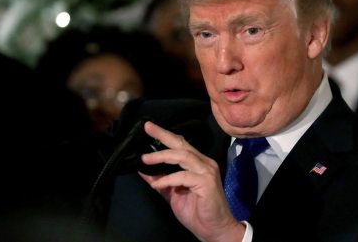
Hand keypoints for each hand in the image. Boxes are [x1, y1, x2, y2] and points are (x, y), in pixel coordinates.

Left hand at [139, 121, 244, 241]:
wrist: (213, 228)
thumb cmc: (197, 212)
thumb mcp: (173, 194)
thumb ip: (161, 181)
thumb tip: (144, 170)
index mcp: (197, 164)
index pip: (181, 145)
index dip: (165, 136)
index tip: (149, 128)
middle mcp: (204, 164)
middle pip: (182, 145)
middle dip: (164, 135)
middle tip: (148, 128)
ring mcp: (207, 171)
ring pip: (183, 156)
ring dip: (162, 156)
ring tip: (146, 159)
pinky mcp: (206, 182)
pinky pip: (184, 176)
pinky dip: (168, 179)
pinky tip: (157, 184)